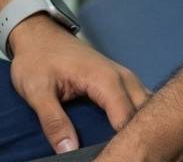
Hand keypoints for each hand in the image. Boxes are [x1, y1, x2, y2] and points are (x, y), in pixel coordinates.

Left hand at [8, 14, 150, 154]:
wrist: (37, 33)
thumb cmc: (36, 59)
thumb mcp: (36, 90)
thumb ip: (53, 120)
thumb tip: (69, 151)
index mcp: (105, 80)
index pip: (127, 121)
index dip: (125, 145)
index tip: (116, 159)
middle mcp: (123, 78)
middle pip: (144, 115)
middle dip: (139, 138)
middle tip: (127, 156)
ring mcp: (125, 78)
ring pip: (147, 109)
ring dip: (141, 129)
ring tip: (130, 152)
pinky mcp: (122, 82)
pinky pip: (140, 104)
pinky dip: (139, 120)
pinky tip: (129, 137)